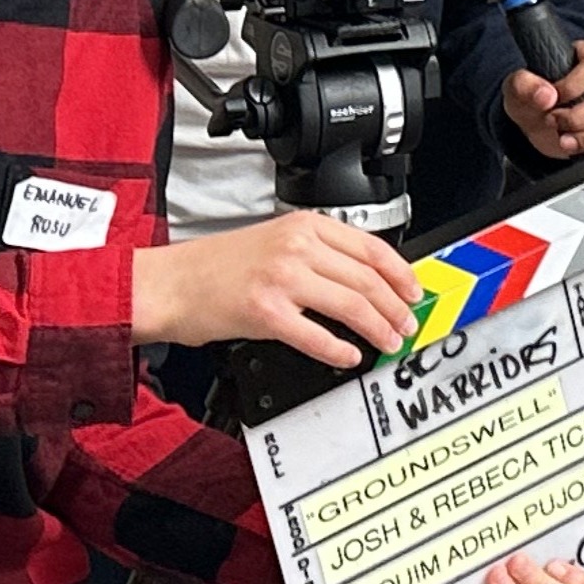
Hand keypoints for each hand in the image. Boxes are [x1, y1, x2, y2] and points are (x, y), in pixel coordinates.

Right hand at [131, 213, 418, 368]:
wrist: (170, 284)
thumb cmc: (215, 267)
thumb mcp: (273, 241)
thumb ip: (317, 253)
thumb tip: (363, 280)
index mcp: (303, 226)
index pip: (371, 247)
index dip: (401, 273)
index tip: (413, 291)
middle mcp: (296, 247)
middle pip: (367, 278)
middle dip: (396, 306)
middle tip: (406, 324)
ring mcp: (282, 279)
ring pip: (351, 304)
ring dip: (378, 328)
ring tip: (388, 342)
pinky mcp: (266, 313)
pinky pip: (318, 336)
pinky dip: (340, 350)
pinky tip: (349, 357)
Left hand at [504, 38, 583, 160]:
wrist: (541, 124)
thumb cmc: (538, 98)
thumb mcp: (520, 88)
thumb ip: (524, 84)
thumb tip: (545, 95)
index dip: (574, 85)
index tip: (552, 98)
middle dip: (580, 117)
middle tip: (554, 120)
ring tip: (564, 140)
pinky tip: (579, 147)